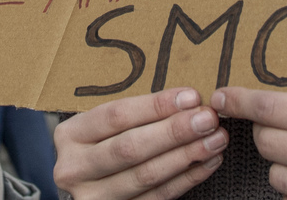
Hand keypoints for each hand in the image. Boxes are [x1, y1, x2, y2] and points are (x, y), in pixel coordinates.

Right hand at [53, 87, 229, 199]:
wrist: (89, 181)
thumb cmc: (104, 142)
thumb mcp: (105, 124)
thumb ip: (138, 114)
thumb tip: (189, 100)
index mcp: (71, 135)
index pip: (116, 116)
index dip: (156, 106)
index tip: (190, 96)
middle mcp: (75, 168)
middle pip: (130, 148)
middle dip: (174, 132)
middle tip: (207, 119)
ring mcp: (92, 197)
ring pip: (146, 176)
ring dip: (186, 156)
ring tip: (215, 140)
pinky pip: (157, 198)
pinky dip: (186, 180)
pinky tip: (206, 163)